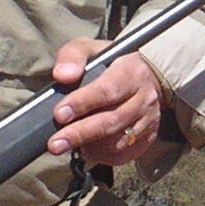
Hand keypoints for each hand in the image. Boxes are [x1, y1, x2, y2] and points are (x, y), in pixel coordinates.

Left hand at [48, 39, 164, 165]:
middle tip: (55, 143)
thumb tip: (61, 75)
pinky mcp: (148, 137)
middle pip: (112, 120)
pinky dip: (102, 156)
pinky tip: (86, 149)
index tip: (60, 114)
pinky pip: (124, 154)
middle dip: (80, 133)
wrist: (146, 76)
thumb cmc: (111, 64)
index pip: (107, 90)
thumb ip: (73, 56)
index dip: (82, 103)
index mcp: (131, 72)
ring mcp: (148, 120)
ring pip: (118, 142)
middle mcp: (144, 97)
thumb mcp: (91, 49)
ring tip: (67, 145)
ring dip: (89, 146)